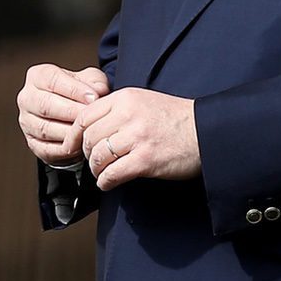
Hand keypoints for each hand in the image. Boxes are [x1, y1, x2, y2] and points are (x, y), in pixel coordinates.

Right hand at [16, 64, 107, 165]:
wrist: (72, 116)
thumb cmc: (79, 94)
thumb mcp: (89, 80)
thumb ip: (95, 81)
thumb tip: (99, 91)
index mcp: (37, 76)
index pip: (52, 80)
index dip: (74, 89)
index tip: (93, 97)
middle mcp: (27, 98)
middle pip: (45, 105)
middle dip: (72, 112)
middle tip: (90, 116)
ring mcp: (27, 122)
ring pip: (45, 129)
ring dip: (69, 132)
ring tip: (87, 130)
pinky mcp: (32, 143)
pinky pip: (46, 149)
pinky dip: (65, 149)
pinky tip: (79, 143)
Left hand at [73, 87, 201, 189]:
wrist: (207, 132)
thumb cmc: (175, 119)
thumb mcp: (143, 101)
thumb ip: (118, 110)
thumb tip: (90, 129)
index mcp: (126, 98)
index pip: (85, 116)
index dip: (74, 135)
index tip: (73, 147)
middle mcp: (129, 115)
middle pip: (89, 139)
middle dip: (87, 155)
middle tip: (93, 163)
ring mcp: (137, 137)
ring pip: (98, 157)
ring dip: (96, 170)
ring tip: (102, 173)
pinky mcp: (146, 159)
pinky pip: (112, 174)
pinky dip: (106, 181)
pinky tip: (109, 182)